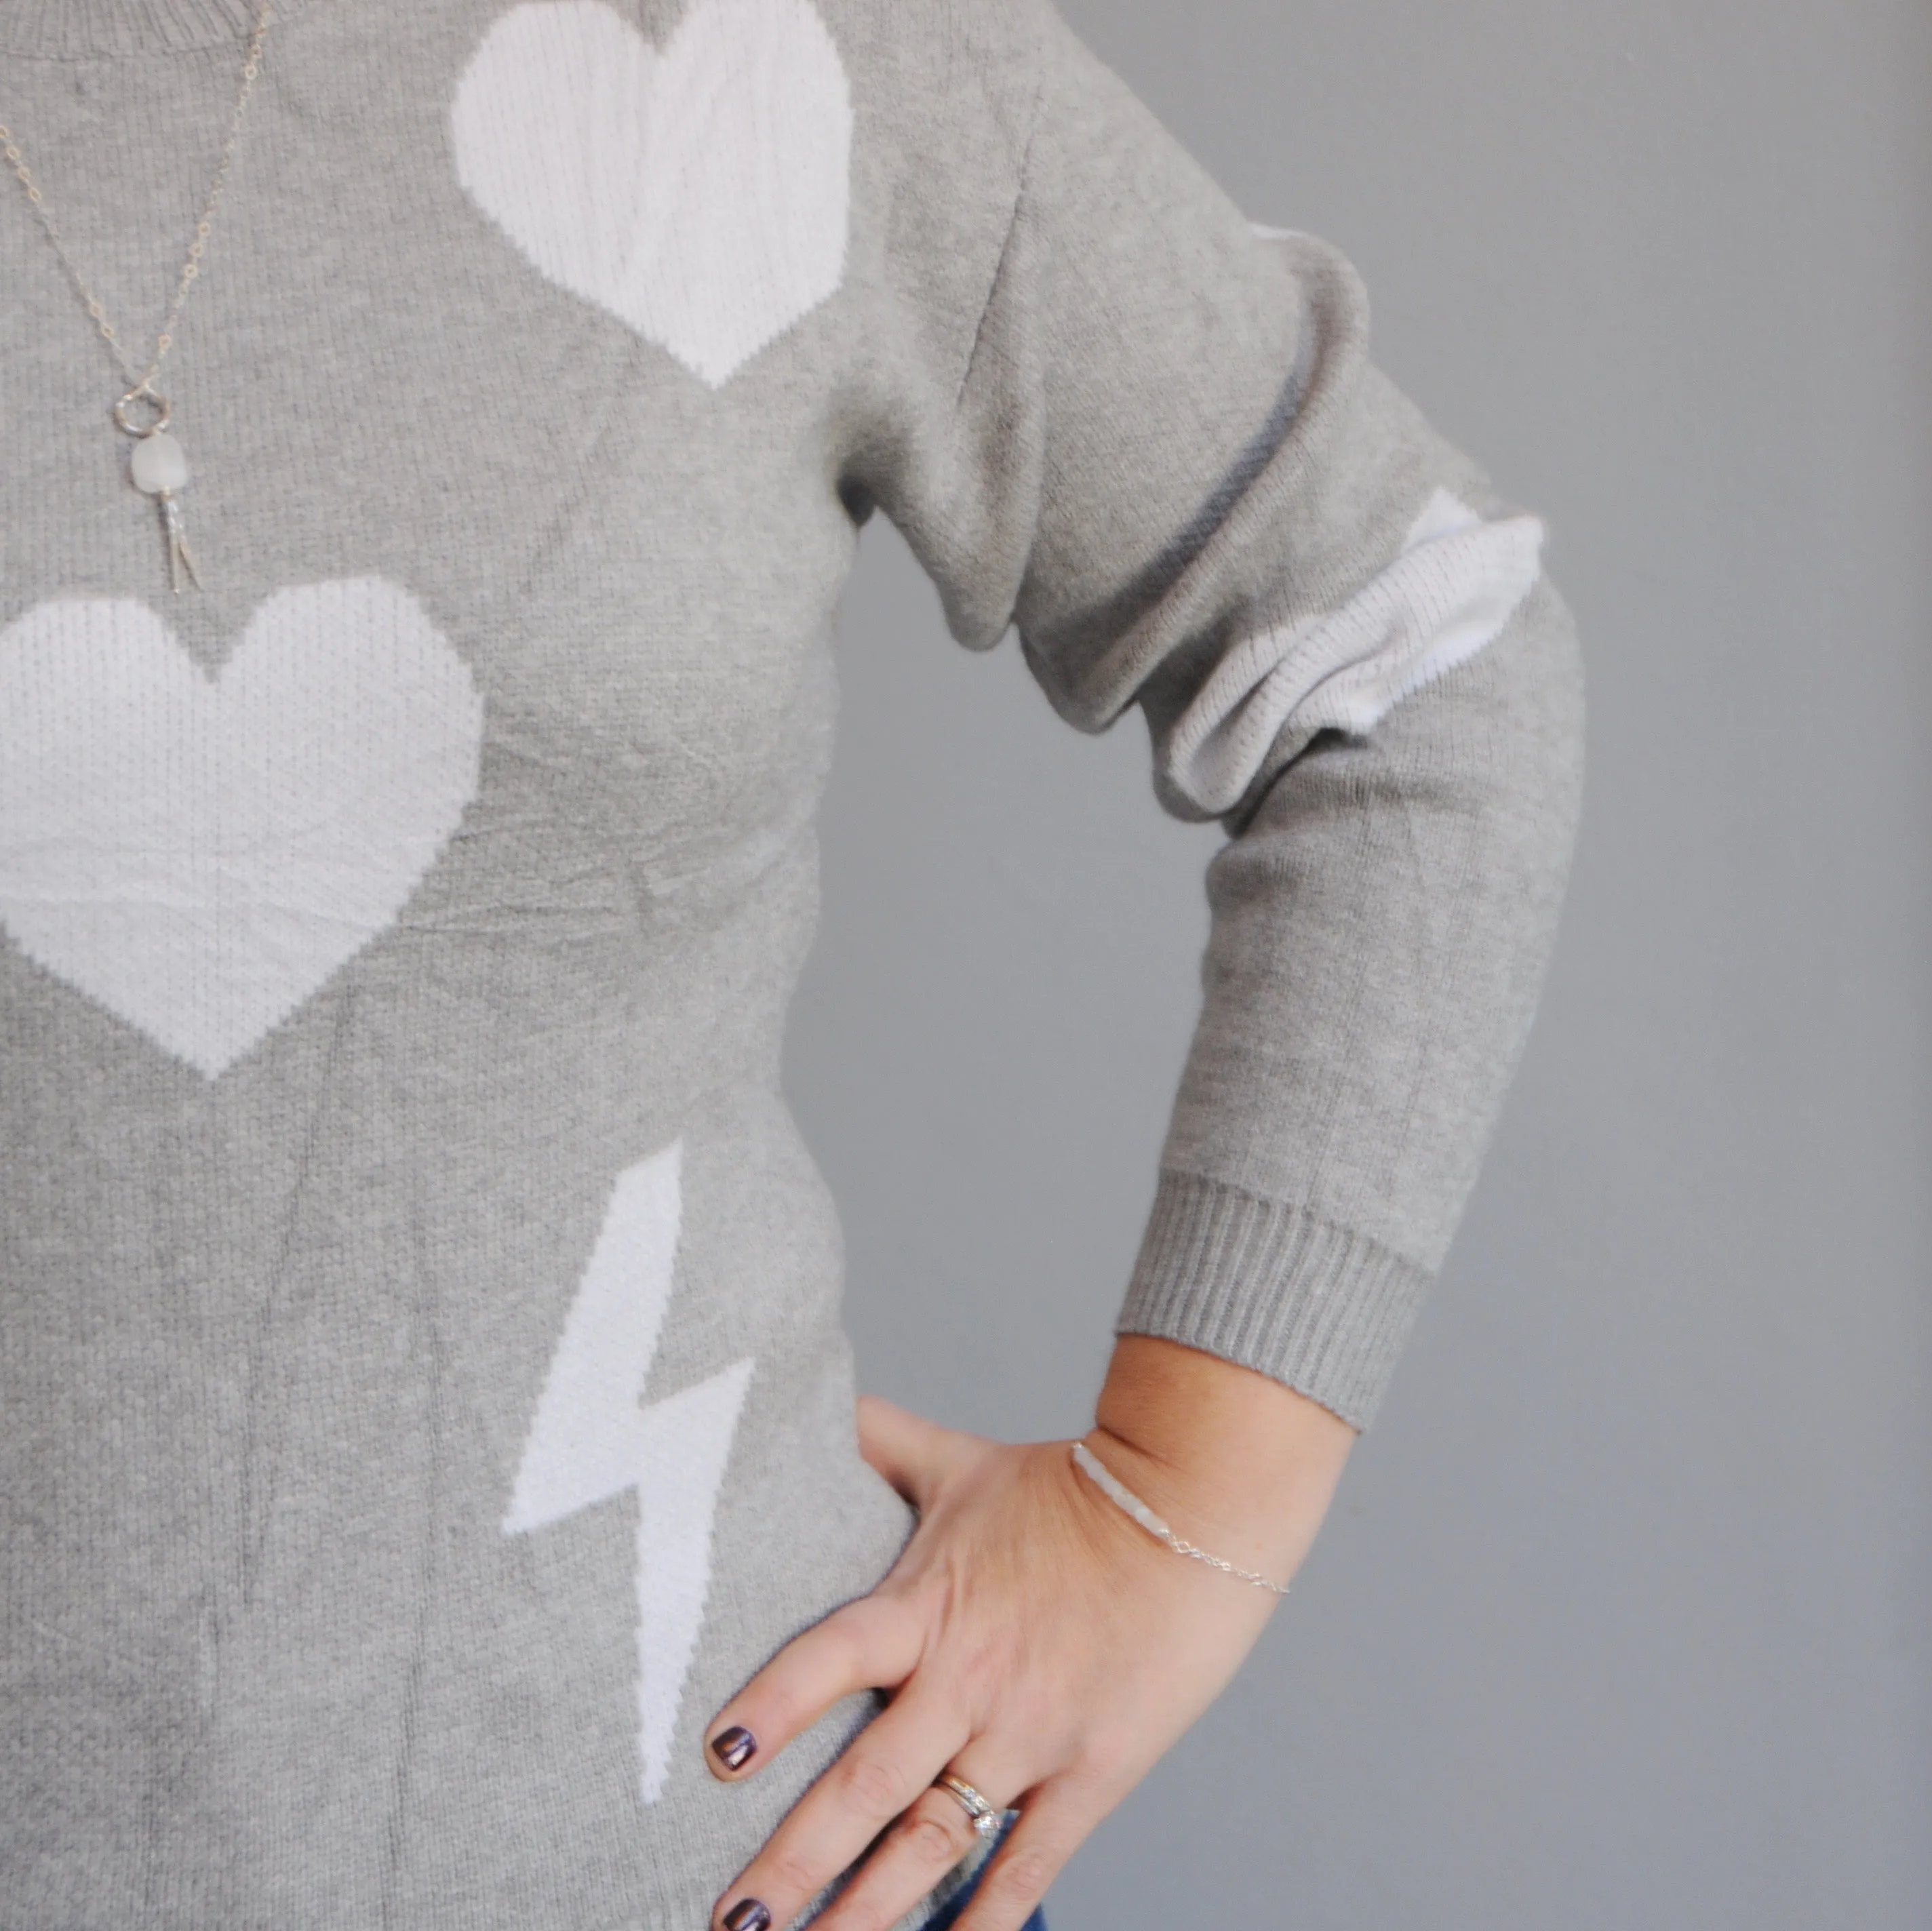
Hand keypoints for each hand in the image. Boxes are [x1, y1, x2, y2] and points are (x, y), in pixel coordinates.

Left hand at [702, 1341, 1354, 1930]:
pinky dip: (981, 1924)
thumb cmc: (1070, 1484)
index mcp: (927, 1605)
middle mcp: (968, 1680)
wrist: (1193, 1507)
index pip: (830, 1658)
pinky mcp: (1092, 1773)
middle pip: (865, 1787)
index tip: (712, 1760)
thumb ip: (880, 1440)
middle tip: (730, 1920)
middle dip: (793, 1862)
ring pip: (933, 1844)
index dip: (774, 1706)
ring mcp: (1030, 1735)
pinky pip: (1028, 1866)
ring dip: (865, 1913)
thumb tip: (814, 1398)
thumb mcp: (962, 1460)